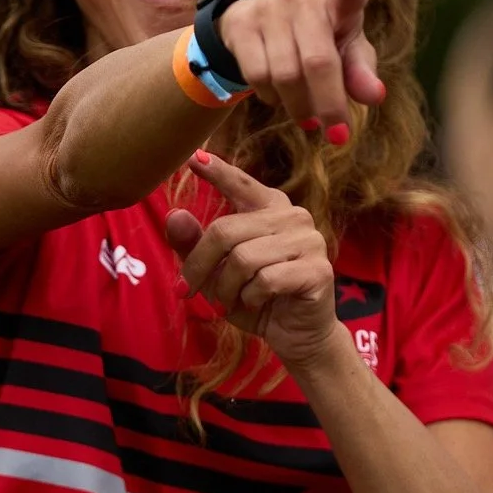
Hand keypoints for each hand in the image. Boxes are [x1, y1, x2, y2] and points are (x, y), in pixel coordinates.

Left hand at [167, 149, 343, 369]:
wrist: (297, 336)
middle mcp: (293, 216)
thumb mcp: (217, 273)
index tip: (193, 157)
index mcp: (270, 208)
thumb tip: (174, 216)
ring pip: (243, 259)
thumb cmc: (256, 298)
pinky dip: (250, 299)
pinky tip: (257, 304)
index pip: (240, 184)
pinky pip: (265, 281)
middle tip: (190, 290)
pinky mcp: (318, 270)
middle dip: (200, 266)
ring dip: (226, 288)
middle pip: (225, 231)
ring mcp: (309, 241)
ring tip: (231, 300)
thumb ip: (195, 245)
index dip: (217, 171)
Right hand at [216, 0, 383, 143]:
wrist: (254, 21)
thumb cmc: (316, 38)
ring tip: (309, 120)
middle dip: (329, 104)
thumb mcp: (344, 52)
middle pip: (317, 62)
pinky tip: (279, 100)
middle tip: (338, 137)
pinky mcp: (241, 24)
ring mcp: (268, 8)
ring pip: (285, 76)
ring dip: (300, 108)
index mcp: (336, 1)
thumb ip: (360, 73)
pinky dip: (272, 99)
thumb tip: (375, 96)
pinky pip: (258, 77)